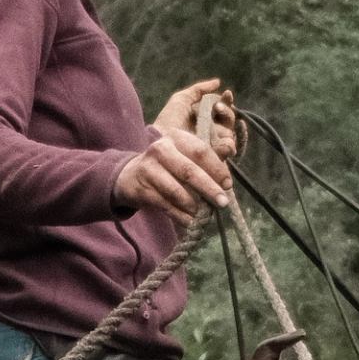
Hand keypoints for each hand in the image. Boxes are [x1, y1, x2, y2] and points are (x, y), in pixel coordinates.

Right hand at [116, 78, 236, 224]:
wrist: (129, 176)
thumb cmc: (166, 166)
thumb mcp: (185, 156)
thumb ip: (208, 157)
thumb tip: (229, 157)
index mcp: (176, 137)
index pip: (201, 151)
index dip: (217, 169)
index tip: (227, 185)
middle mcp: (160, 149)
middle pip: (189, 171)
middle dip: (209, 189)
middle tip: (223, 203)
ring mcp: (148, 169)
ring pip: (176, 191)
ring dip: (193, 206)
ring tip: (204, 216)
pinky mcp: (141, 189)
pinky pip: (165, 205)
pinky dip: (180, 216)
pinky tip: (190, 222)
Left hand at [156, 78, 238, 160]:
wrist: (159, 140)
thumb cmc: (168, 121)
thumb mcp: (181, 100)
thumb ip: (198, 90)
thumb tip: (218, 82)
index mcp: (206, 119)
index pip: (223, 110)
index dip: (227, 101)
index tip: (226, 93)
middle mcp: (212, 133)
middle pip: (229, 121)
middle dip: (227, 111)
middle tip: (217, 107)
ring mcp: (213, 146)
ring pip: (230, 135)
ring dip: (228, 125)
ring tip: (219, 121)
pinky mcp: (212, 159)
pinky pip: (227, 151)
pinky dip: (229, 144)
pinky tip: (224, 138)